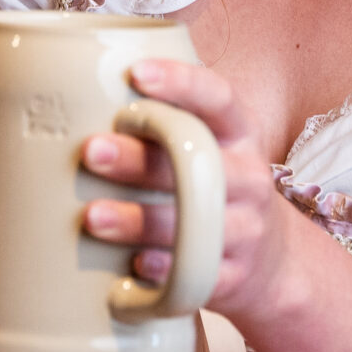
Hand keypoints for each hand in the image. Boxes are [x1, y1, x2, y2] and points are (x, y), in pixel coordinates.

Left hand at [77, 59, 303, 325]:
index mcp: (239, 134)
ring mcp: (246, 230)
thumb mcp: (214, 145)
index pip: (219, 98)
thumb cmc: (217, 186)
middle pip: (195, 163)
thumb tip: (80, 83)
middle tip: (90, 150)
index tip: (136, 73)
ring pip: (192, 224)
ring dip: (137, 220)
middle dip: (139, 158)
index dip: (181, 83)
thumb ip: (169, 118)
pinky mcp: (232, 277)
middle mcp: (249, 178)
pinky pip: (198, 276)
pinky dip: (163, 271)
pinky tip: (131, 266)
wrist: (270, 260)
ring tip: (91, 216)